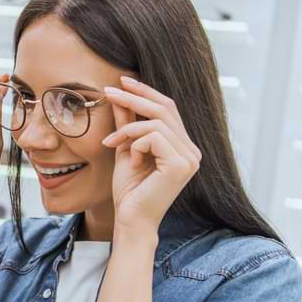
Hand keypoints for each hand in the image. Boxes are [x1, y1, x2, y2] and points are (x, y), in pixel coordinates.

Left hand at [102, 76, 201, 236]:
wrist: (130, 220)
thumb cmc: (129, 191)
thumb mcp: (125, 150)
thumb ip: (127, 124)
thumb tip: (121, 95)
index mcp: (183, 147)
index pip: (168, 108)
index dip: (146, 92)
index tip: (121, 82)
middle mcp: (192, 150)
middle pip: (165, 108)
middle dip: (134, 97)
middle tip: (108, 91)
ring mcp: (190, 158)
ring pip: (156, 122)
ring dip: (127, 130)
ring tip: (111, 144)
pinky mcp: (181, 164)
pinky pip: (154, 136)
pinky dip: (135, 144)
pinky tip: (132, 162)